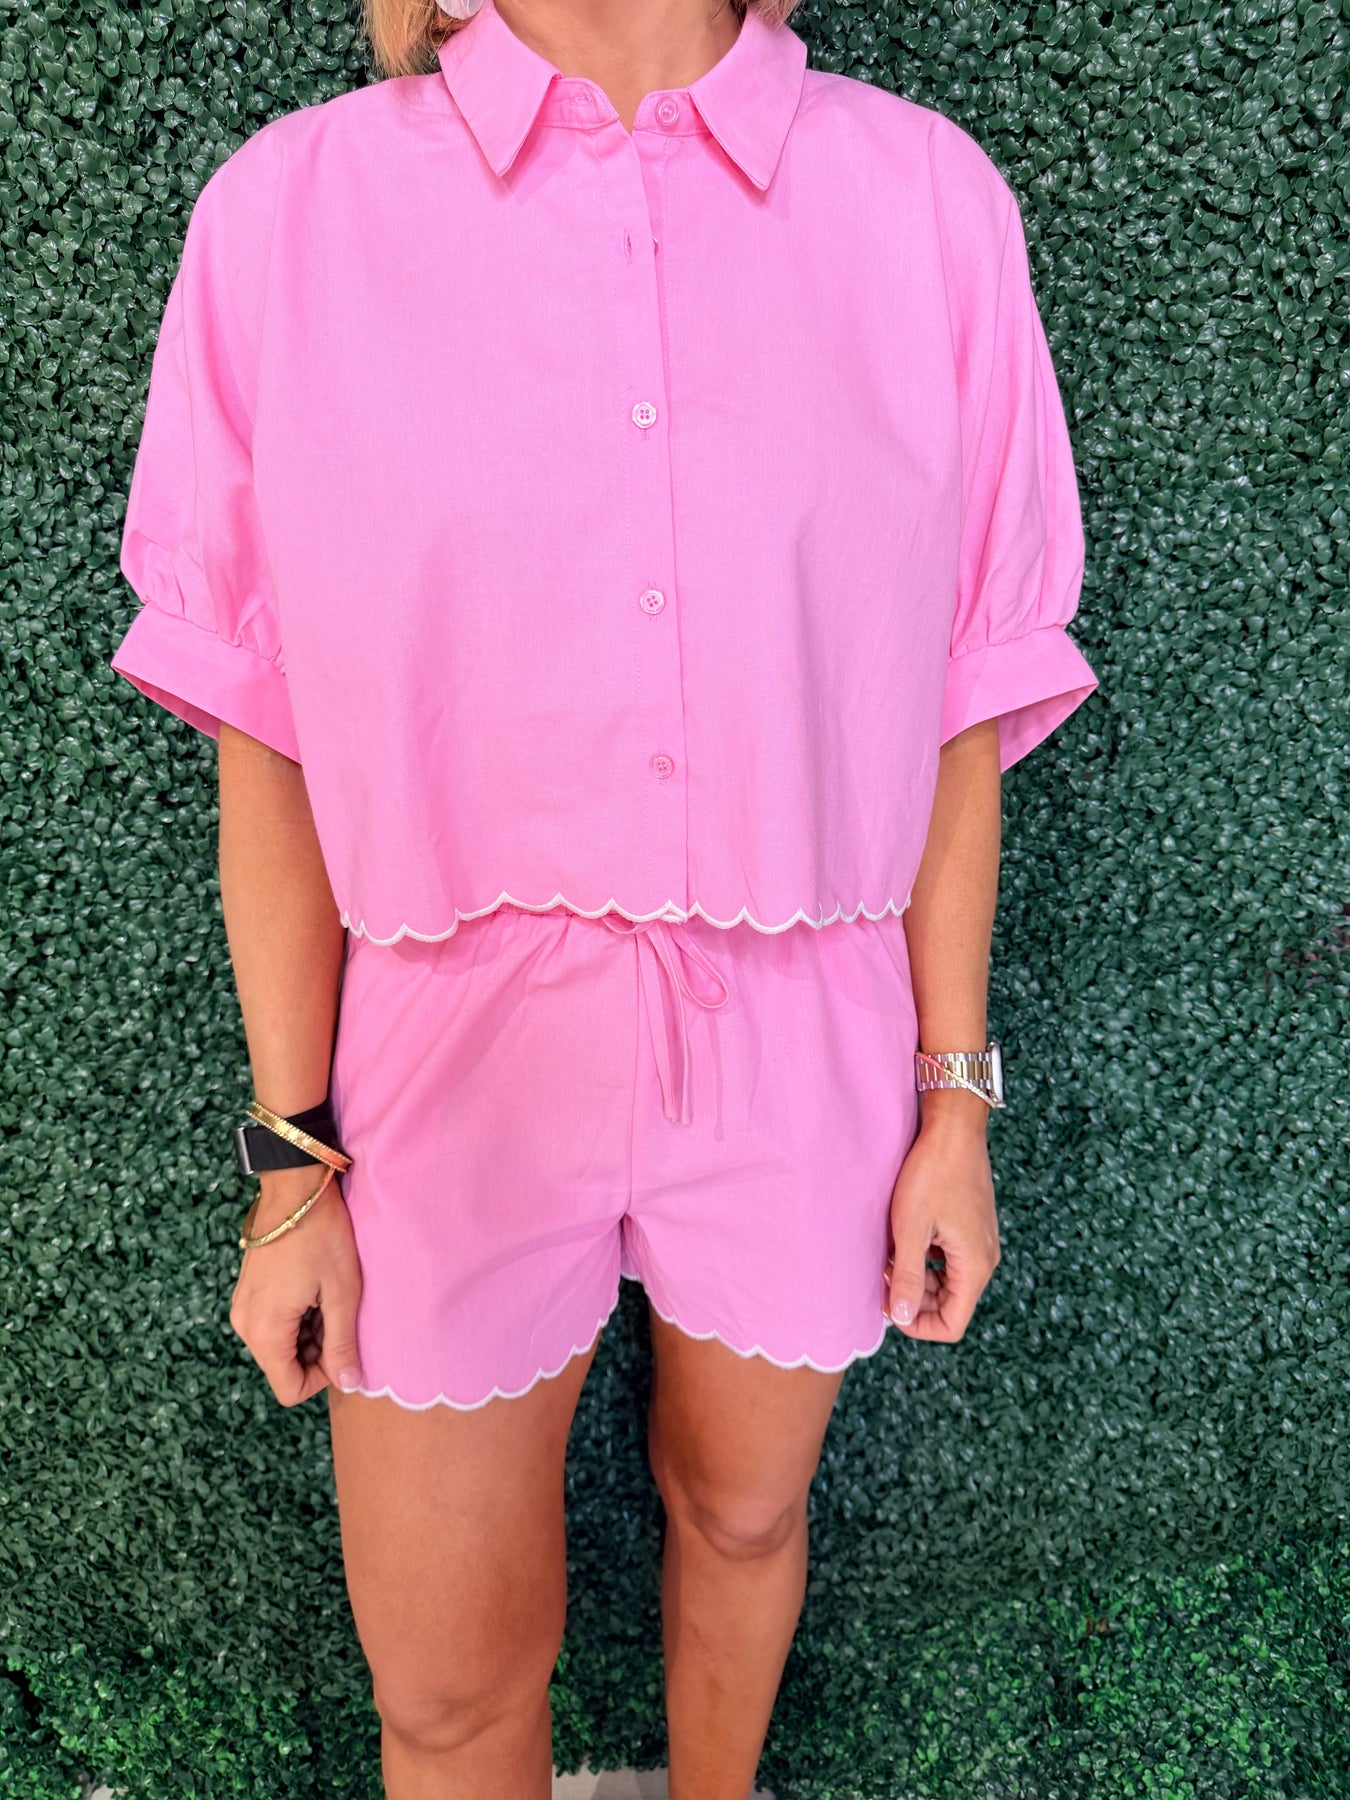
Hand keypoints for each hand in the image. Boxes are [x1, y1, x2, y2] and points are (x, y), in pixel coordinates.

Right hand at [229, 1164, 364, 1405]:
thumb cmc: (322, 1237)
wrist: (295, 1188)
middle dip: (317, 1354)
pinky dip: (297, 1318)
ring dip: (308, 1334)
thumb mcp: (341, 1294)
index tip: (344, 1346)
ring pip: (280, 1345)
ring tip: (330, 1299)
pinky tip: (316, 1290)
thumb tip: (350, 1384)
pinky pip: (273, 1323)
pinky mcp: (248, 1293)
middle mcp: (245, 1326)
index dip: (322, 1378)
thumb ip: (342, 1344)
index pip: (289, 1389)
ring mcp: (243, 1307)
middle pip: (283, 1367)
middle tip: (341, 1317)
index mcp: (265, 1332)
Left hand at [882, 1115, 1000, 1341]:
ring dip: (916, 1277)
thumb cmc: (933, 1173)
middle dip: (913, 1299)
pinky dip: (924, 1257)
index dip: (917, 1325)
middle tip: (882, 1276)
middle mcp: (983, 1259)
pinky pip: (947, 1259)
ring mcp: (978, 1242)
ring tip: (888, 1255)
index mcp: (975, 1266)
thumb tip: (900, 1317)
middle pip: (949, 1304)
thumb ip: (906, 1276)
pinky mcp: (970, 1226)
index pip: (951, 1324)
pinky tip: (901, 1238)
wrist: (953, 1128)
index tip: (888, 1304)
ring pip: (946, 1281)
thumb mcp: (911, 1228)